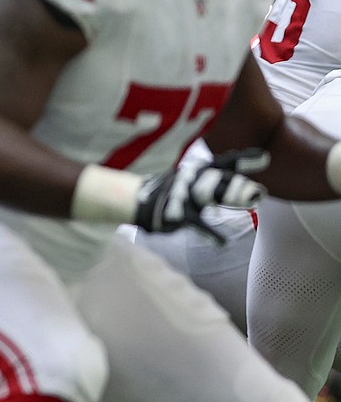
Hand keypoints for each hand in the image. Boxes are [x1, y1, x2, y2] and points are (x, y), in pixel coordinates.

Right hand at [134, 148, 269, 243]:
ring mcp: (184, 195)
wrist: (137, 200)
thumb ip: (220, 184)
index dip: (244, 159)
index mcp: (198, 170)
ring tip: (252, 204)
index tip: (265, 157)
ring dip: (232, 198)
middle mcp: (192, 179)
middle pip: (220, 179)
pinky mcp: (178, 214)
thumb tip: (249, 190)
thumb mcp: (195, 183)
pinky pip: (197, 224)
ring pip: (209, 194)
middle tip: (259, 194)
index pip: (224, 163)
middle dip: (241, 185)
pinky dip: (211, 234)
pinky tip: (223, 243)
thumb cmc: (172, 193)